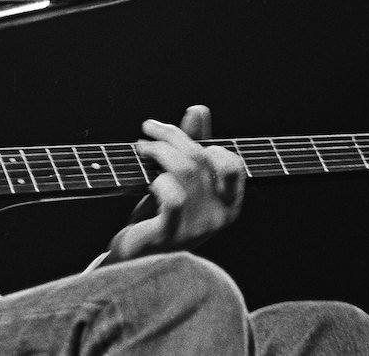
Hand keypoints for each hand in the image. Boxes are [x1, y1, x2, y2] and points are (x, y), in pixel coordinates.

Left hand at [105, 105, 245, 262]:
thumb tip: (199, 109)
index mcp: (228, 205)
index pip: (232, 164)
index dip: (206, 143)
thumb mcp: (180, 182)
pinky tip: (148, 180)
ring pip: (186, 170)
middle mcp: (219, 217)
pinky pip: (173, 197)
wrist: (136, 259)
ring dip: (159, 149)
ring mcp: (197, 227)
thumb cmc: (160, 217)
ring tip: (141, 147)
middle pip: (201, 159)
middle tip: (148, 128)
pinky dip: (159, 180)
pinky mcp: (171, 234)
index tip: (179, 137)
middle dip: (172, 135)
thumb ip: (192, 146)